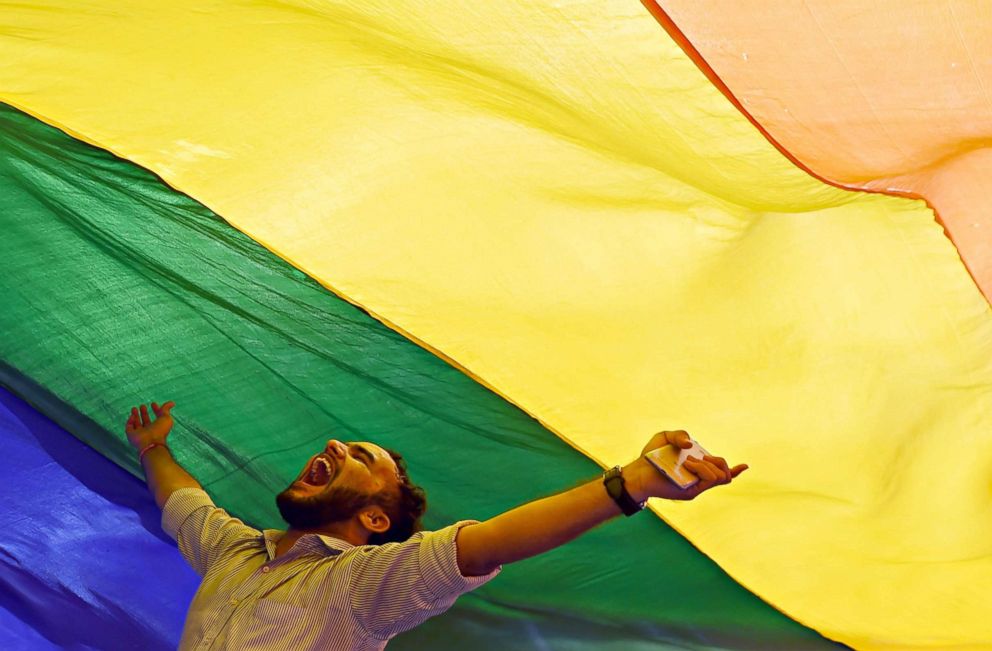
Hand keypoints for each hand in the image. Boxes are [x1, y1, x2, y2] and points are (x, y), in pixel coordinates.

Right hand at [125, 401, 175, 449]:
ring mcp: (140, 434)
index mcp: (159, 428)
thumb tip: (171, 403)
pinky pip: (129, 427)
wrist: (150, 442)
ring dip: (135, 415)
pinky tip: (132, 415)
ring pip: (136, 423)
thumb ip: (166, 410)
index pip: (157, 418)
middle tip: (142, 405)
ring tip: (134, 408)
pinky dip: (130, 421)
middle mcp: (149, 431)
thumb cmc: (160, 430)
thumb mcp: (166, 418)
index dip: (156, 410)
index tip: (153, 404)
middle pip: (146, 421)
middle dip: (144, 413)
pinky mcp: (131, 435)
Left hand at [625, 429, 747, 501]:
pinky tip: (690, 464)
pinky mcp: (689, 493)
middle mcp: (699, 478)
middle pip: (725, 474)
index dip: (735, 470)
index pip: (721, 472)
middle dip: (719, 461)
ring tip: (688, 462)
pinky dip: (702, 469)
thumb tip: (692, 445)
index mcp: (698, 467)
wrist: (638, 471)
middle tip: (698, 457)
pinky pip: (707, 481)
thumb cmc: (651, 455)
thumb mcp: (665, 437)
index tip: (746, 466)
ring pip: (719, 477)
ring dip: (707, 465)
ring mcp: (695, 486)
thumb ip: (680, 434)